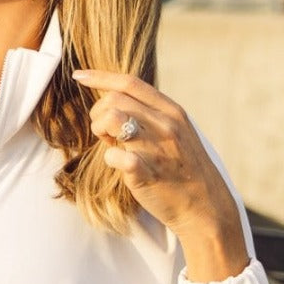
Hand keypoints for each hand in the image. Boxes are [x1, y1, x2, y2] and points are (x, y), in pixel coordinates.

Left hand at [72, 69, 248, 280]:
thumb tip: (113, 102)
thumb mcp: (176, 132)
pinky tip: (118, 164)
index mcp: (172, 111)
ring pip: (112, 119)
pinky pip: (115, 156)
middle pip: (114, 100)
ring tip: (110, 143)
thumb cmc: (183, 169)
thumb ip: (150, 115)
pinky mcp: (147, 173)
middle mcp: (166, 124)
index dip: (99, 77)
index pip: (129, 83)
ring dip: (101, 130)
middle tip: (104, 132)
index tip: (78, 76)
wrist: (205, 208)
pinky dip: (110, 158)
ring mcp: (158, 148)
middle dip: (98, 113)